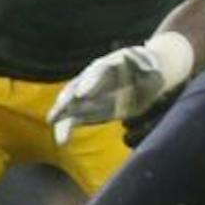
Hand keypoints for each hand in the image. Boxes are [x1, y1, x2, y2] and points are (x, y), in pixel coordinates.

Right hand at [48, 32, 193, 144]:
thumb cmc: (148, 70)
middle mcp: (93, 77)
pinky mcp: (87, 109)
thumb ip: (146, 66)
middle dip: (68, 98)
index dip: (89, 83)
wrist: (145, 80)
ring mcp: (87, 94)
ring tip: (53, 124)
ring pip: (70, 103)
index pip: (96, 72)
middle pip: (76, 86)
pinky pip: (73, 118)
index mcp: (108, 64)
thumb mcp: (150, 65)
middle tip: (60, 109)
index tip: (83, 95)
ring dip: (61, 114)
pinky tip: (62, 140)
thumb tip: (149, 69)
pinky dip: (67, 128)